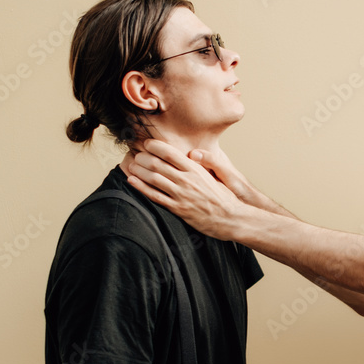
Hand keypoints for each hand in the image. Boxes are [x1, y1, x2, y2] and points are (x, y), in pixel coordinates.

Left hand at [126, 140, 245, 240]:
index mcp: (196, 170)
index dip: (155, 146)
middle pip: (157, 164)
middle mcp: (187, 180)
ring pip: (153, 178)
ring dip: (138, 170)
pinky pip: (155, 196)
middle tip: (136, 154)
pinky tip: (132, 181)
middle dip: (142, 157)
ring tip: (131, 165)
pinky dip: (141, 187)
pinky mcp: (178, 209)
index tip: (147, 144)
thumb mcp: (219, 175)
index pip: (170, 153)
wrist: (232, 218)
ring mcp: (181, 195)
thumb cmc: (225, 198)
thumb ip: (205, 162)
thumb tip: (192, 153)